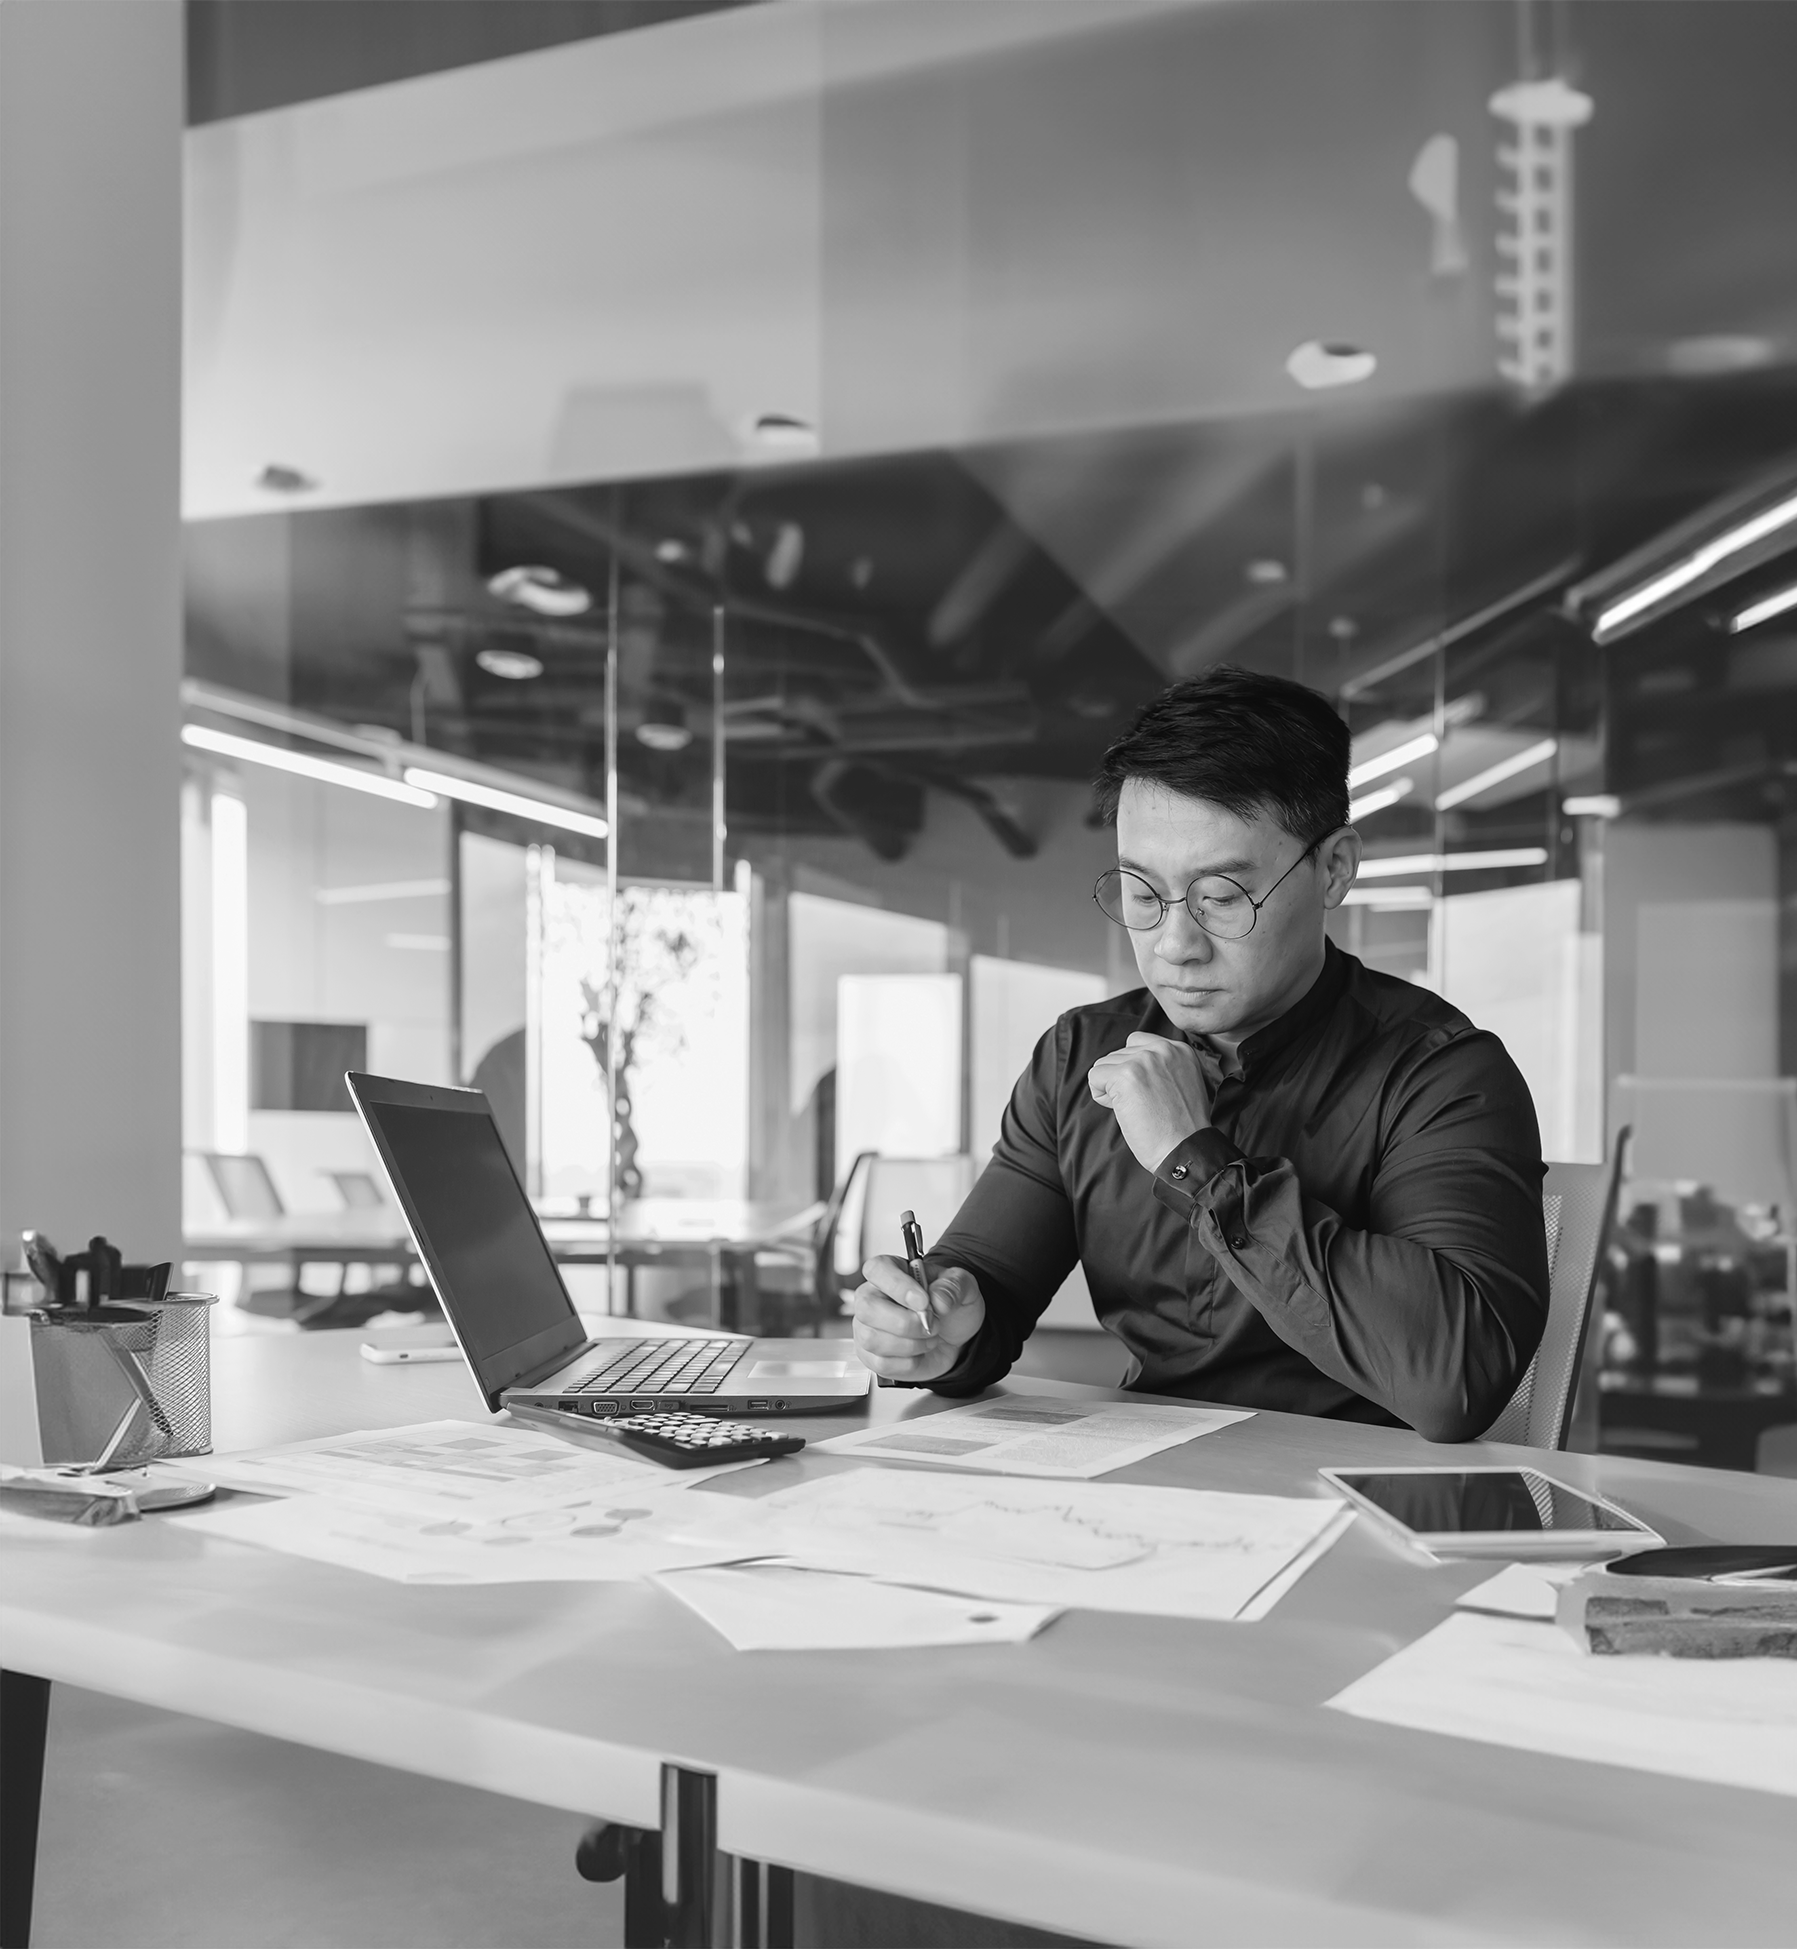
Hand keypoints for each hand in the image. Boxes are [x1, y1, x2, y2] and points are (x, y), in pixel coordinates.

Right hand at [850, 1256, 984, 1384]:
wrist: (954, 1337)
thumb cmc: (950, 1305)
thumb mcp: (963, 1287)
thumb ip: (953, 1286)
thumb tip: (937, 1299)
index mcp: (890, 1270)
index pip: (877, 1270)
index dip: (897, 1285)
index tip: (923, 1301)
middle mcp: (871, 1297)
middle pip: (867, 1308)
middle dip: (905, 1323)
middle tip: (932, 1324)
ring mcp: (866, 1328)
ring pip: (872, 1339)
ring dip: (911, 1344)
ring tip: (930, 1337)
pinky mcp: (871, 1356)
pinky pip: (881, 1363)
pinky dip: (909, 1362)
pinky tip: (919, 1353)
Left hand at [1086, 1031, 1211, 1170]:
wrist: (1185, 1149)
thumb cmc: (1182, 1127)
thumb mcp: (1184, 1082)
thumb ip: (1162, 1066)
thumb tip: (1131, 1063)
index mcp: (1179, 1049)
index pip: (1136, 1042)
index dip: (1133, 1069)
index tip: (1147, 1091)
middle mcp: (1162, 1049)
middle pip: (1118, 1054)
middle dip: (1122, 1080)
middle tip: (1144, 1105)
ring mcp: (1143, 1060)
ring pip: (1104, 1065)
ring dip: (1112, 1089)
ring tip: (1136, 1108)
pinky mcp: (1126, 1075)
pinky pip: (1094, 1077)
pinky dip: (1102, 1096)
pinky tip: (1123, 1110)